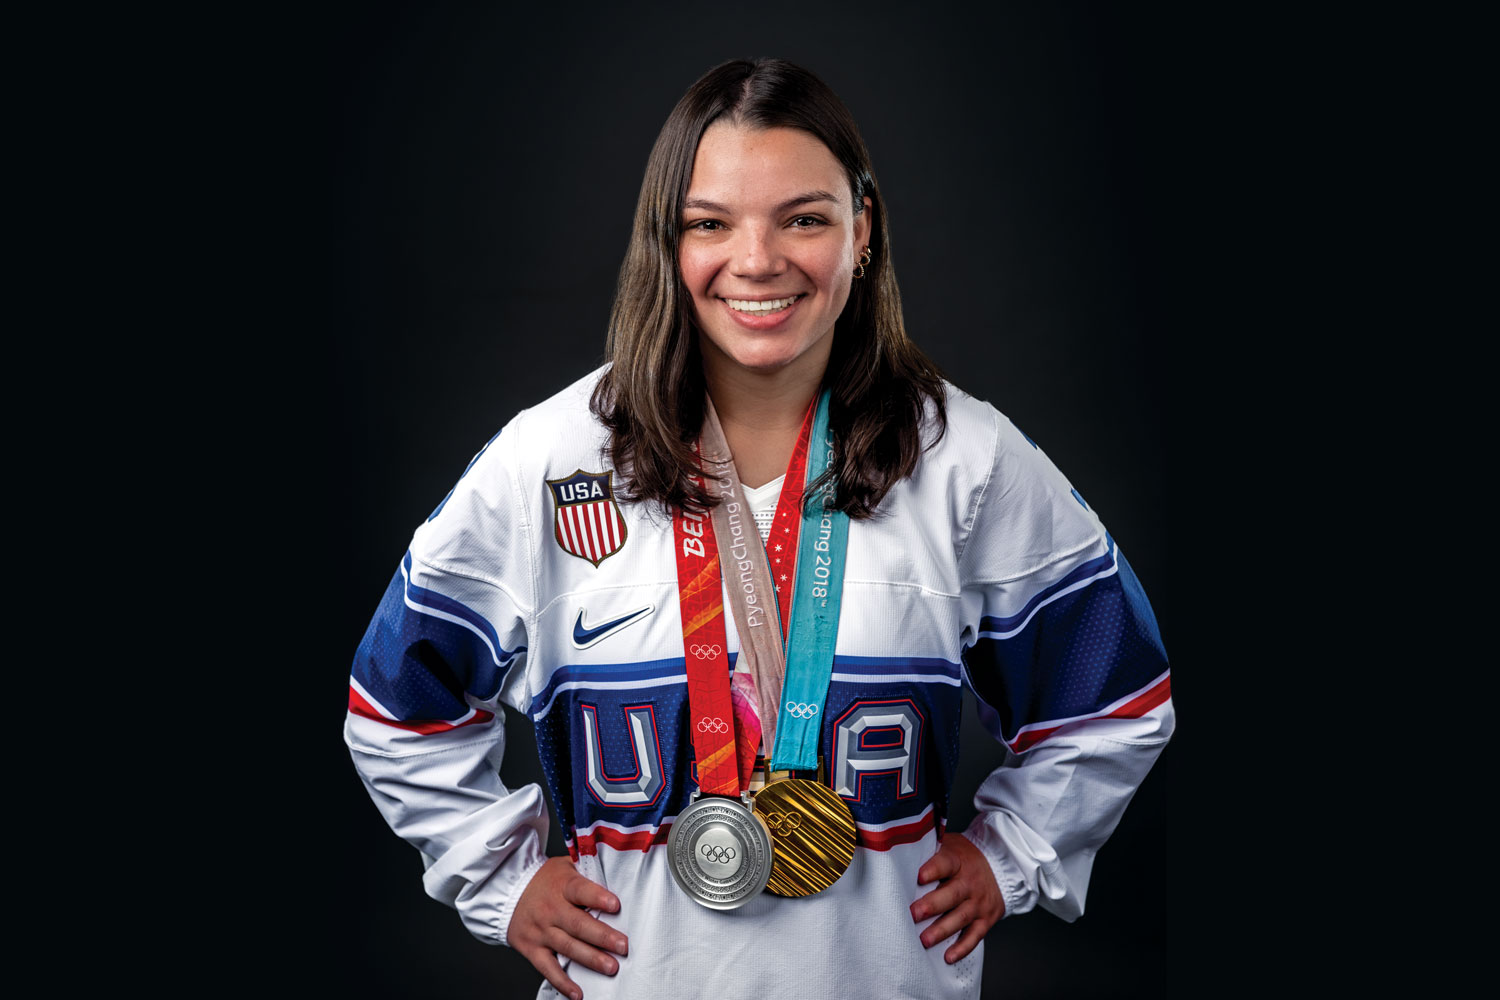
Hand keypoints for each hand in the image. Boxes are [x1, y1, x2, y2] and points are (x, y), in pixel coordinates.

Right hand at [509, 856, 628, 999]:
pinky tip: (578, 993)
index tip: (615, 905)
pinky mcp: (532, 949)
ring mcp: (541, 931)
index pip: (580, 890)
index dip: (597, 897)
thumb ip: (588, 871)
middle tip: (623, 946)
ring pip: (567, 947)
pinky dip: (563, 982)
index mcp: (562, 885)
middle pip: (578, 924)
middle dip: (602, 936)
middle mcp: (551, 909)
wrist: (507, 892)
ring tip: (611, 967)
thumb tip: (617, 873)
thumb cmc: (545, 880)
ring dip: (591, 959)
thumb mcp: (565, 866)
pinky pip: (548, 968)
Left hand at [909, 832, 1004, 963]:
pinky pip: (974, 936)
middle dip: (932, 906)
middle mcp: (970, 883)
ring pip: (960, 917)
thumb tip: (898, 856)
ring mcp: (978, 903)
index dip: (933, 869)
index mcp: (958, 861)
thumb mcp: (949, 846)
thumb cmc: (963, 858)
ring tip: (924, 940)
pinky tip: (948, 956)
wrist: (1000, 866)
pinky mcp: (985, 920)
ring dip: (942, 930)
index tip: (918, 877)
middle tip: (913, 914)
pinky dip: (962, 948)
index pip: (946, 863)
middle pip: (952, 894)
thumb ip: (928, 853)